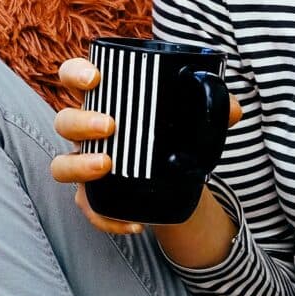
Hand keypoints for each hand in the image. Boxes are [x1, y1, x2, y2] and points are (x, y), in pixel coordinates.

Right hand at [48, 58, 241, 236]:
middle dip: (81, 121)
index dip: (75, 72)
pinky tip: (134, 223)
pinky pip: (88, 208)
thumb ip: (215, 109)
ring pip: (61, 164)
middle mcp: (87, 131)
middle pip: (64, 120)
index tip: (95, 78)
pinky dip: (105, 218)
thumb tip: (233, 110)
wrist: (177, 178)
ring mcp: (86, 163)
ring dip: (78, 165)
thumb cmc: (176, 133)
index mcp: (105, 99)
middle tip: (109, 126)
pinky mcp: (95, 197)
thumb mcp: (195, 118)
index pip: (74, 75)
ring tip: (106, 166)